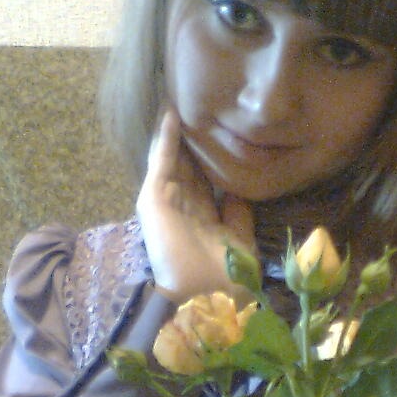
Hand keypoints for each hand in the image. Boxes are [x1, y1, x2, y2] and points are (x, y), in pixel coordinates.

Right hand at [136, 109, 256, 304]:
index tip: (222, 130)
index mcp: (203, 218)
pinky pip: (161, 162)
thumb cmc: (229, 277)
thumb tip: (241, 187)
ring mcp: (165, 203)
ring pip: (172, 159)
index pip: (207, 180)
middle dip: (194, 138)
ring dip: (177, 131)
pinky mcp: (154, 199)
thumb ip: (238, 212)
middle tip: (200, 104)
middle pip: (188, 165)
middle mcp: (182, 208)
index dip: (213, 156)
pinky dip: (166, 139)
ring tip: (182, 99)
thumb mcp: (242, 238)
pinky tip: (171, 113)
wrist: (210, 297)